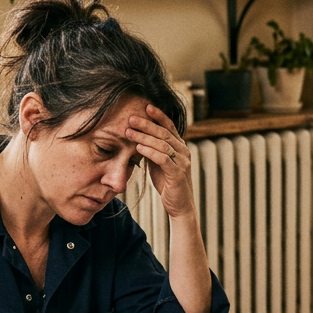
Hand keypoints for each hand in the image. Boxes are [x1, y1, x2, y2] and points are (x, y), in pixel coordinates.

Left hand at [127, 104, 194, 218]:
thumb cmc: (168, 183)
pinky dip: (150, 152)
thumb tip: (139, 137)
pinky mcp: (178, 174)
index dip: (158, 115)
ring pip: (163, 144)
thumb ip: (153, 150)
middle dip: (146, 124)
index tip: (145, 106)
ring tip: (129, 132)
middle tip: (131, 118)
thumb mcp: (159, 163)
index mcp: (180, 147)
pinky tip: (138, 148)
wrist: (180, 206)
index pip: (169, 126)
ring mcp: (182, 162)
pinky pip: (163, 159)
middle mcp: (183, 151)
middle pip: (164, 133)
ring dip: (144, 137)